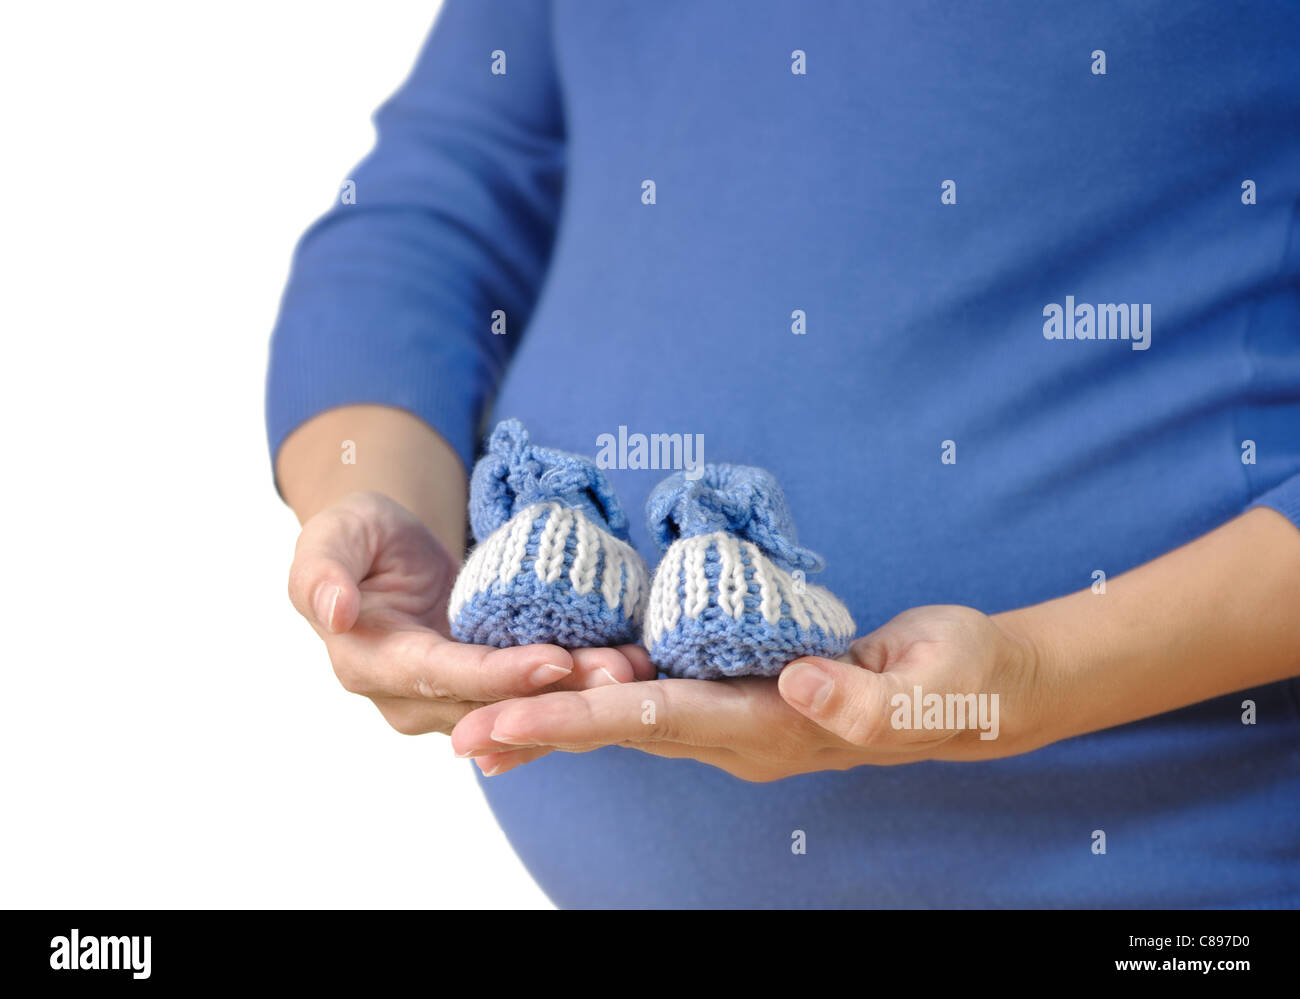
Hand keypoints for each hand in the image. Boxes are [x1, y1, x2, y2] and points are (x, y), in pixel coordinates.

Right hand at [287, 491, 654, 741]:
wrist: (381, 550)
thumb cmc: (357, 535)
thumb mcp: (332, 536)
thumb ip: (322, 571)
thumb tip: (335, 612)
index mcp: (369, 665)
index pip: (442, 676)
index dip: (498, 674)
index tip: (555, 658)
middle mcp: (409, 700)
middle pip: (492, 703)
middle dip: (557, 693)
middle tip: (620, 675)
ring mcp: (449, 703)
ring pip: (519, 708)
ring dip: (578, 695)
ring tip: (636, 671)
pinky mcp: (482, 692)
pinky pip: (531, 695)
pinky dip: (578, 685)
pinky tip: (628, 668)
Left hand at [449, 605, 1045, 780]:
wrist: (983, 687)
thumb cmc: (964, 679)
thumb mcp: (934, 682)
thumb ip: (867, 695)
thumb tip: (797, 684)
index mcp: (780, 730)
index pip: (663, 720)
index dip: (581, 720)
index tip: (507, 722)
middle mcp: (747, 734)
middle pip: (628, 730)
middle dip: (543, 732)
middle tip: (462, 741)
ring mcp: (744, 718)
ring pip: (637, 719)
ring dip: (562, 723)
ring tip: (486, 731)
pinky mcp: (747, 692)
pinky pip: (665, 694)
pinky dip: (607, 694)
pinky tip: (566, 686)